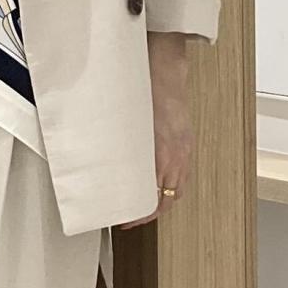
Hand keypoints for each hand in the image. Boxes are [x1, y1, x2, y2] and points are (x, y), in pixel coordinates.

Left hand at [118, 33, 193, 229]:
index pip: (155, 198)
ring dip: (162, 200)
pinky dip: (172, 184)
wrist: (164, 66)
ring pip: (177, 187)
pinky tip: (159, 183)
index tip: (123, 221)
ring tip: (144, 204)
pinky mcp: (186, 140)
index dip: (140, 214)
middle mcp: (177, 154)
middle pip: (168, 198)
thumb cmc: (143, 89)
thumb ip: (118, 145)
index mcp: (162, 153)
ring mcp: (185, 148)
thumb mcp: (126, 121)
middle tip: (130, 218)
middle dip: (149, 212)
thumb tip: (100, 165)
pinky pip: (183, 173)